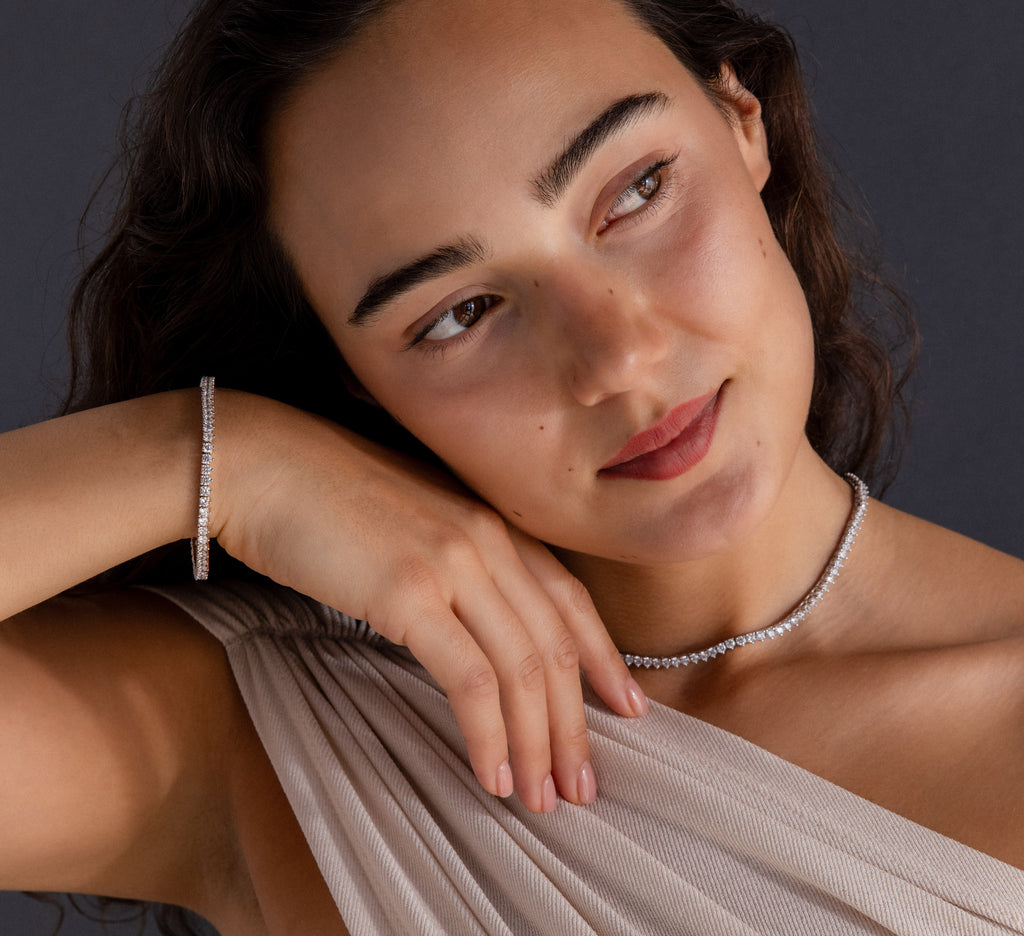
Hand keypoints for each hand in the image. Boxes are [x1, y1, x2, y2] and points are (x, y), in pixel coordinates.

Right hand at [213, 392, 647, 812]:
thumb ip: (454, 563)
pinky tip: (491, 774)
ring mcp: (451, 562)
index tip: (627, 708)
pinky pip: (468, 679)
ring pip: (523, 668)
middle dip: (576, 723)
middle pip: (555, 644)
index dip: (604, 658)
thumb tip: (471, 626)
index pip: (570, 598)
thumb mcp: (410, 521)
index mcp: (491, 521)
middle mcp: (486, 538)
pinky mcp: (408, 592)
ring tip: (542, 797)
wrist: (263, 461)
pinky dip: (488, 733)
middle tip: (582, 784)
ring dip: (538, 742)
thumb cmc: (324, 495)